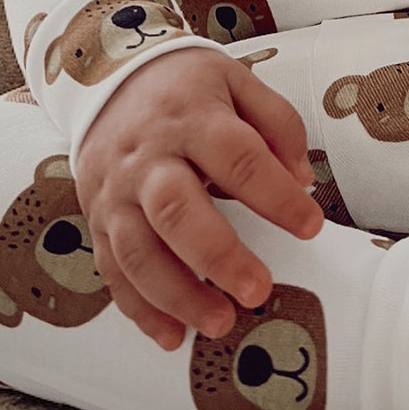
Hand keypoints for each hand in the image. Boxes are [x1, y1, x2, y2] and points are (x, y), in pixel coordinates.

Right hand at [75, 47, 323, 350]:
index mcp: (191, 117)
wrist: (108, 73)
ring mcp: (116, 189)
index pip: (239, 157)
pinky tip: (172, 336)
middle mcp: (148, 155)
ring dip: (176, 294)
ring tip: (220, 324)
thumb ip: (276, 124)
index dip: (276, 194)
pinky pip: (112, 269)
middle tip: (258, 290)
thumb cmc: (186, 86)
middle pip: (176, 208)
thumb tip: (302, 179)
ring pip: (137, 250)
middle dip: (217, 256)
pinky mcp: (97, 216)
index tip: (311, 226)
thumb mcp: (237, 81)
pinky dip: (139, 308)